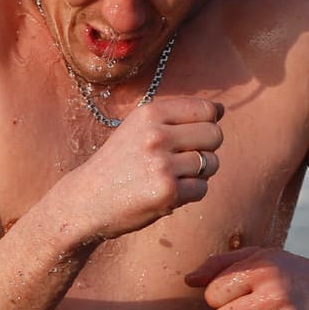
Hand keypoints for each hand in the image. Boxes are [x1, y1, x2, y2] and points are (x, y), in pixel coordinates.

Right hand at [65, 96, 224, 240]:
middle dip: (207, 149)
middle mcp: (156, 135)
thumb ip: (176, 117)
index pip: (206, 109)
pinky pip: (202, 189)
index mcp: (149, 113)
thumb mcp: (138, 128)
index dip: (208, 124)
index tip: (192, 136)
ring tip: (172, 177)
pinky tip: (168, 193)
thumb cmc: (118, 163)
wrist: (86, 199)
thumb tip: (222, 110)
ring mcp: (162, 164)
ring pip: (211, 163)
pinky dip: (190, 194)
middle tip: (183, 159)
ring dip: (199, 174)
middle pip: (215, 135)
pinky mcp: (167, 192)